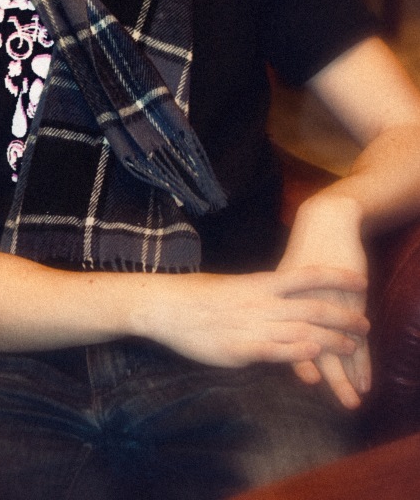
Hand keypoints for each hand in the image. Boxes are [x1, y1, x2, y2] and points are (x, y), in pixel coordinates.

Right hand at [135, 264, 368, 370]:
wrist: (166, 306)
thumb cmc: (195, 296)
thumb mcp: (232, 287)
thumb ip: (256, 294)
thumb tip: (271, 297)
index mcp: (259, 283)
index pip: (306, 276)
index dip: (335, 277)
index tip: (359, 279)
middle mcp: (261, 302)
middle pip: (313, 306)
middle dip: (343, 314)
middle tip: (365, 321)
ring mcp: (253, 325)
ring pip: (301, 330)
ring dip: (330, 339)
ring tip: (353, 346)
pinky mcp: (241, 348)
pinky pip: (275, 350)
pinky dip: (297, 352)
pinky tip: (314, 356)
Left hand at [279, 193, 369, 408]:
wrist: (325, 224)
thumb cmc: (304, 252)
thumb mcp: (284, 278)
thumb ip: (276, 304)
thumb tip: (265, 328)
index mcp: (282, 300)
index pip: (284, 337)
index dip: (294, 359)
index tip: (304, 381)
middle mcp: (304, 305)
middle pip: (313, 348)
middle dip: (325, 379)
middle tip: (330, 406)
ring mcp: (330, 304)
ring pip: (337, 347)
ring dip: (345, 377)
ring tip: (351, 402)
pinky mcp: (350, 300)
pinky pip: (356, 336)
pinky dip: (361, 358)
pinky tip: (365, 379)